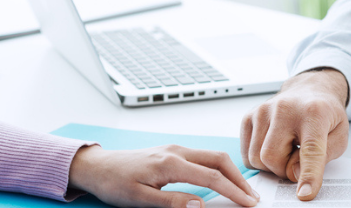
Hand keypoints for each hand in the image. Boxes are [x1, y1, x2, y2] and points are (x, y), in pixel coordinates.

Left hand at [69, 145, 258, 207]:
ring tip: (241, 191)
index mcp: (170, 163)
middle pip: (219, 159)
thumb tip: (200, 204)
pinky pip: (202, 157)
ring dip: (230, 172)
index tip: (248, 203)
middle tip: (252, 198)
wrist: (97, 167)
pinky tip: (222, 180)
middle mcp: (176, 151)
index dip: (233, 191)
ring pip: (212, 156)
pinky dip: (218, 168)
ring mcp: (175, 149)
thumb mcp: (139, 199)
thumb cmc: (114, 183)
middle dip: (239, 178)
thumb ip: (171, 202)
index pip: (211, 176)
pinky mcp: (172, 152)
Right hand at [241, 68, 349, 200]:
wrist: (308, 91)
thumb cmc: (324, 115)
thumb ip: (323, 157)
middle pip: (272, 157)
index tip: (304, 194)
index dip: (308, 175)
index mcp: (314, 113)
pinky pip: (246, 154)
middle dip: (284, 171)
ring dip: (272, 166)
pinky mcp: (249, 116)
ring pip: (256, 158)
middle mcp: (285, 108)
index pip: (310, 150)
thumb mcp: (339, 136)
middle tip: (297, 161)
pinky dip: (258, 160)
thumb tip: (294, 174)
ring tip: (286, 151)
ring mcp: (263, 111)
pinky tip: (273, 147)